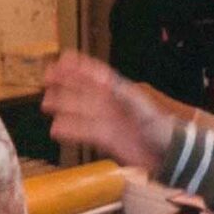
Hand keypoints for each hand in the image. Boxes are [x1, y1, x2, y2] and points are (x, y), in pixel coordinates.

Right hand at [41, 51, 175, 172]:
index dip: (80, 66)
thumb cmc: (159, 127)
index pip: (96, 74)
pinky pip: (83, 131)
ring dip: (64, 105)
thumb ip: (121, 94)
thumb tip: (103, 79)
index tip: (63, 58)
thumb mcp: (141, 108)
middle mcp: (111, 104)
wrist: (168, 154)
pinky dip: (70, 129)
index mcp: (121, 91)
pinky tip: (56, 128)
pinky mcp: (106, 139)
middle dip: (66, 82)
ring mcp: (107, 121)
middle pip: (84, 90)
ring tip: (46, 103)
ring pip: (80, 110)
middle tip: (46, 77)